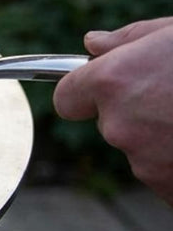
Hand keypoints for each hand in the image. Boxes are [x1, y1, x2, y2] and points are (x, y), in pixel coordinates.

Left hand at [53, 17, 172, 204]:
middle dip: (139, 112)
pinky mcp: (170, 191)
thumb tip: (92, 43)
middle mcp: (121, 125)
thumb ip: (131, 39)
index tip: (108, 89)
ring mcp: (146, 163)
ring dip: (166, 138)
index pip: (68, 99)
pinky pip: (168, 175)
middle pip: (112, 123)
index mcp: (114, 82)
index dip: (87, 93)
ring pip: (143, 150)